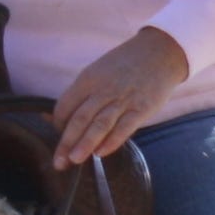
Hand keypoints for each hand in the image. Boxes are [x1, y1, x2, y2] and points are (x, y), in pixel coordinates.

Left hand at [50, 27, 187, 166]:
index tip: (59, 138)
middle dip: (66, 142)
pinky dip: (112, 141)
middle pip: (79, 118)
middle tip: (58, 162)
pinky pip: (125, 127)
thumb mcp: (98, 71)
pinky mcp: (142, 108)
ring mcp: (124, 99)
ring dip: (85, 143)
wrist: (159, 52)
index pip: (65, 106)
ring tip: (74, 160)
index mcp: (88, 79)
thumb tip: (55, 117)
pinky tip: (101, 153)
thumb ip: (82, 94)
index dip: (58, 125)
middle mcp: (103, 90)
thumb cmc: (124, 65)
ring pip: (100, 124)